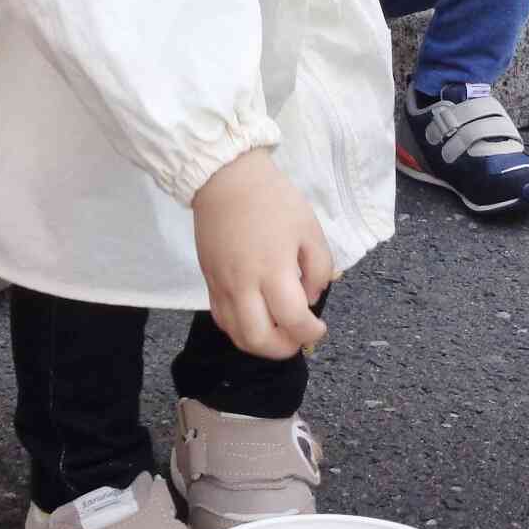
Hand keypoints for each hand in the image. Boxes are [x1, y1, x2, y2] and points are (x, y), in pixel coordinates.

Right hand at [194, 148, 333, 357]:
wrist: (226, 179)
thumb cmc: (273, 200)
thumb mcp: (310, 229)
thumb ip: (319, 268)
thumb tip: (310, 298)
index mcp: (273, 269)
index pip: (293, 320)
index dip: (310, 332)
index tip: (319, 327)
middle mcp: (243, 284)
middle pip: (258, 339)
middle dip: (283, 349)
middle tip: (298, 338)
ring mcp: (222, 285)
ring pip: (236, 335)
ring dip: (260, 344)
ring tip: (278, 333)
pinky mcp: (208, 281)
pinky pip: (222, 319)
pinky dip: (240, 329)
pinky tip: (256, 319)